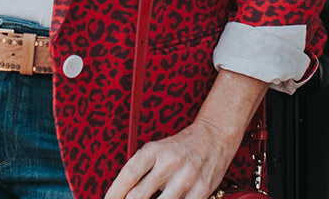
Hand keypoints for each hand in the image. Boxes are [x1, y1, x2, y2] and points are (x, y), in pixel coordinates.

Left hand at [105, 71, 266, 198]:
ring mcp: (185, 178)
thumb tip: (122, 194)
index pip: (128, 174)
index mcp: (154, 150)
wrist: (214, 136)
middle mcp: (168, 163)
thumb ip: (142, 169)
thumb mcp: (158, 149)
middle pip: (139, 195)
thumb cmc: (180, 145)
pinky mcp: (201, 191)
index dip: (114, 193)